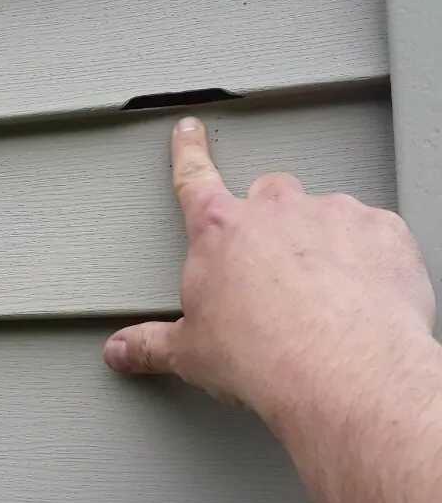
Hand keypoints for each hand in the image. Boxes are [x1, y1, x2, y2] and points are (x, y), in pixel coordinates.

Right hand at [103, 116, 435, 427]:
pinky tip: (364, 297)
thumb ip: (151, 345)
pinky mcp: (382, 231)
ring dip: (324, 244)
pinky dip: (370, 259)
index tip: (188, 132)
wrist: (338, 370)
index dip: (187, 152)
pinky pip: (376, 234)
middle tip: (276, 268)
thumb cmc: (260, 356)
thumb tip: (121, 351)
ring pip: (325, 213)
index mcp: (219, 232)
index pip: (193, 179)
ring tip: (327, 295)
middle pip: (268, 194)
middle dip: (270, 221)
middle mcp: (274, 210)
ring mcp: (332, 214)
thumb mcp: (191, 353)